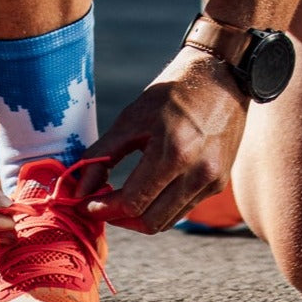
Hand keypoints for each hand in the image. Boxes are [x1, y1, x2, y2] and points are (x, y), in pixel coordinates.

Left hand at [82, 45, 248, 233]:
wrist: (221, 79)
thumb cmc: (173, 93)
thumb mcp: (133, 117)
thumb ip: (103, 154)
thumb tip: (80, 187)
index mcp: (175, 152)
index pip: (133, 202)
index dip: (105, 209)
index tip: (87, 204)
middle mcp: (198, 173)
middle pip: (150, 222)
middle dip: (120, 219)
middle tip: (102, 206)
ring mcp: (212, 181)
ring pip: (167, 221)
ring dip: (140, 217)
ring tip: (121, 200)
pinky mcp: (219, 183)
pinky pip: (183, 209)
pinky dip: (160, 208)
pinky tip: (147, 192)